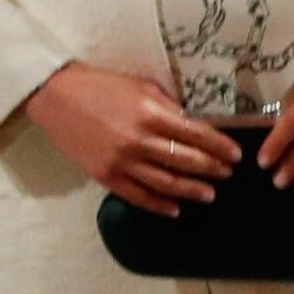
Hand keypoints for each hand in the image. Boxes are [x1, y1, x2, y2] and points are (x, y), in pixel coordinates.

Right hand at [23, 62, 241, 216]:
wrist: (58, 97)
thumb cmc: (103, 85)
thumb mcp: (141, 86)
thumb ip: (168, 106)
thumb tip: (194, 124)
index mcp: (151, 112)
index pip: (196, 134)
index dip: (219, 146)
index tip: (235, 154)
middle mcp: (140, 140)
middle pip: (186, 160)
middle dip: (212, 169)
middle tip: (228, 174)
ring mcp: (122, 162)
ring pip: (166, 183)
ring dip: (192, 190)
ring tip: (210, 194)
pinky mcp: (106, 177)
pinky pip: (139, 196)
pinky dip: (160, 205)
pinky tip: (176, 209)